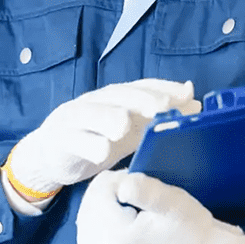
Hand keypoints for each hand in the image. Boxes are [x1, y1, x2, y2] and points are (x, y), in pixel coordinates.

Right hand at [4, 79, 199, 200]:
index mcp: (115, 98)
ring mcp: (73, 118)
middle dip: (141, 99)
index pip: (141, 86)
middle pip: (119, 95)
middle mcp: (95, 102)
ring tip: (125, 126)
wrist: (49, 157)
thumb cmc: (95, 139)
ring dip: (110, 117)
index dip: (163, 87)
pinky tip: (103, 151)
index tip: (185, 94)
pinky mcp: (57, 138)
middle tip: (160, 106)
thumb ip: (158, 117)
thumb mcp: (130, 131)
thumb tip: (195, 103)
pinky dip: (88, 144)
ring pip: (91, 112)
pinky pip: (72, 138)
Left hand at [76, 170, 244, 243]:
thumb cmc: (191, 226)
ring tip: (122, 198)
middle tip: (128, 183)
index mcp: (119, 242)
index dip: (113, 180)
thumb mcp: (174, 202)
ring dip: (99, 207)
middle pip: (88, 212)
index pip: (99, 196)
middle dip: (104, 193)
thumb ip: (147, 192)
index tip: (133, 176)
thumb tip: (122, 187)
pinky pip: (91, 242)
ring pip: (85, 227)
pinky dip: (99, 225)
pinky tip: (116, 218)